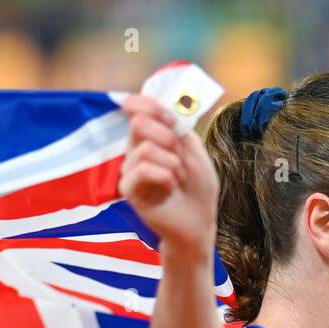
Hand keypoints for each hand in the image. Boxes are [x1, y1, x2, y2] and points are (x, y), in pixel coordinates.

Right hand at [119, 94, 218, 254]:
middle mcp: (136, 151)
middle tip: (181, 158)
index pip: (139, 110)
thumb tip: (162, 105)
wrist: (198, 223)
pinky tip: (170, 188)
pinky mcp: (129, 190)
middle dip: (168, 138)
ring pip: (145, 148)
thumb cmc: (197, 189)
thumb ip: (178, 128)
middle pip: (140, 123)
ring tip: (179, 179)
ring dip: (172, 164)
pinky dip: (164, 176)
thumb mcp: (194, 151)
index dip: (149, 103)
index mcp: (151, 139)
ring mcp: (130, 171)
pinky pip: (143, 169)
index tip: (168, 113)